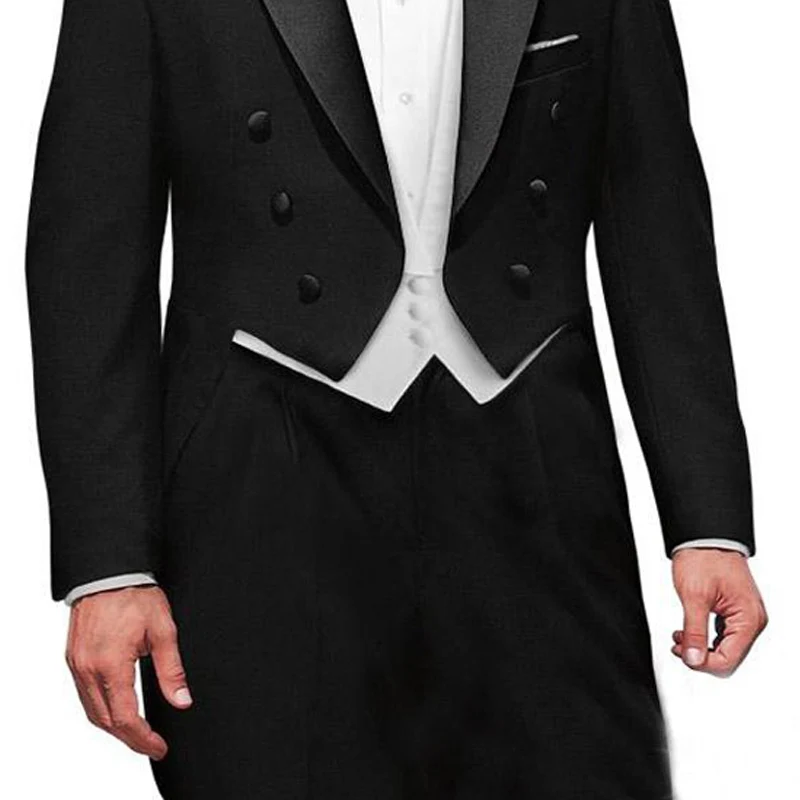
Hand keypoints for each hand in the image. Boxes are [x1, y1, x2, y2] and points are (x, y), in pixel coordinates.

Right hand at [65, 585, 191, 759]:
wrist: (109, 571)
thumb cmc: (135, 595)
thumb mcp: (163, 630)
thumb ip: (172, 669)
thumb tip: (182, 700)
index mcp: (110, 665)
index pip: (125, 718)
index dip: (143, 738)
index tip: (159, 747)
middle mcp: (88, 669)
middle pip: (105, 721)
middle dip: (129, 738)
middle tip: (151, 745)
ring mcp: (77, 664)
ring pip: (92, 711)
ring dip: (113, 726)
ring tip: (137, 732)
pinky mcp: (73, 658)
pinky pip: (84, 694)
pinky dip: (101, 708)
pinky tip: (117, 707)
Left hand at [671, 548, 767, 676]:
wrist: (705, 537)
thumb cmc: (704, 558)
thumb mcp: (693, 597)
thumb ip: (694, 631)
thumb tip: (693, 659)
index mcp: (748, 619)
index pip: (728, 660)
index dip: (702, 662)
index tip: (682, 654)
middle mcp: (752, 620)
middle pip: (728, 657)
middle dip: (701, 656)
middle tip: (678, 645)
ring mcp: (745, 616)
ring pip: (725, 648)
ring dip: (701, 647)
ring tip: (680, 637)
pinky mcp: (735, 611)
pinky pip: (723, 636)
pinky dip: (705, 637)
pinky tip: (689, 632)